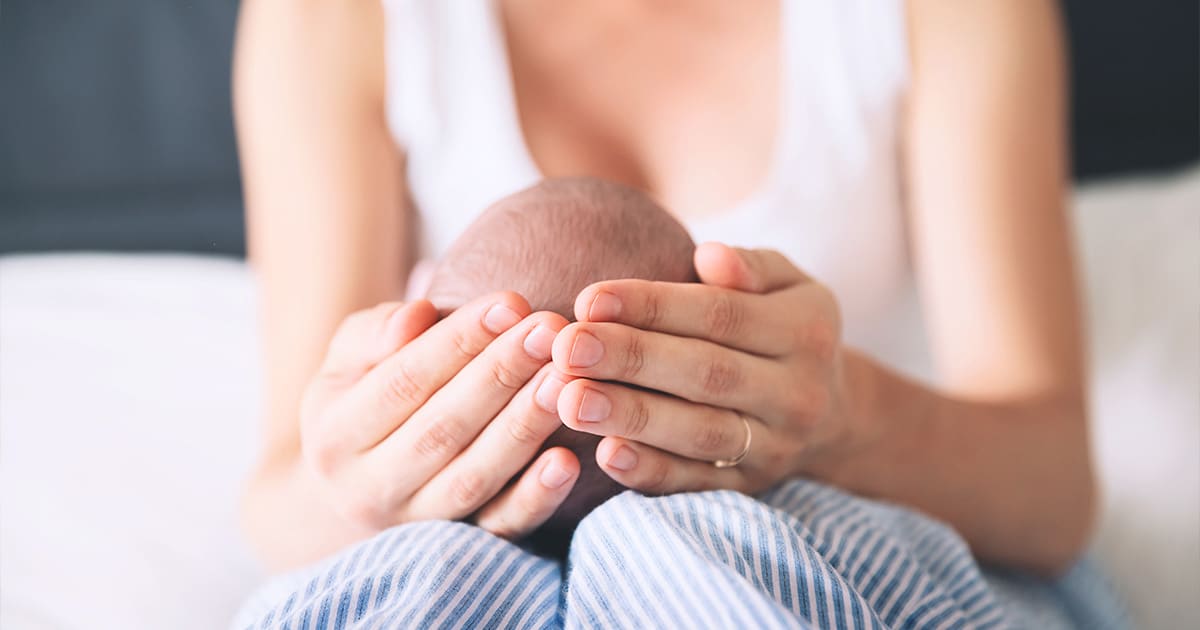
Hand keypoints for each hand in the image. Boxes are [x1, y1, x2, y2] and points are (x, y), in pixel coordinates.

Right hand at [299, 294, 580, 539]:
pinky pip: (499, 529)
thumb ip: (375, 332)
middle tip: (551, 331)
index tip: (511, 303)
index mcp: (332, 436)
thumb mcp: (347, 360)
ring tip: (565, 379)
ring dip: (524, 426)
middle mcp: (367, 489)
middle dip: (501, 374)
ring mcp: (414, 526)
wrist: (352, 492)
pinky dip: (535, 498)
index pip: (404, 381)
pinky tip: (569, 461)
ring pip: (474, 476)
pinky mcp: (459, 549)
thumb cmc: (362, 400)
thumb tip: (417, 315)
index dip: (459, 341)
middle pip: (443, 428)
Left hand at [547, 242, 866, 494]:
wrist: (834, 416)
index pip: (721, 315)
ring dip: (632, 417)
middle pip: (707, 374)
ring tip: (570, 399)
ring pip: (700, 433)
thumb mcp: (789, 284)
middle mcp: (797, 393)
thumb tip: (710, 257)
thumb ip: (751, 265)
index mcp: (805, 330)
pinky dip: (652, 471)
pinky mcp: (750, 488)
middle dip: (631, 359)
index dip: (653, 306)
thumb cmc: (783, 328)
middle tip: (566, 348)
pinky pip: (699, 484)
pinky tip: (605, 455)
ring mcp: (776, 447)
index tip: (588, 299)